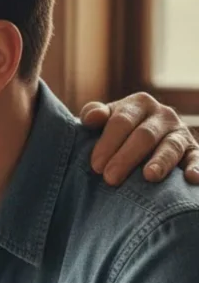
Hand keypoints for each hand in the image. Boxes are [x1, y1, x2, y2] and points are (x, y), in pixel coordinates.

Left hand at [81, 93, 198, 184]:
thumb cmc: (115, 132)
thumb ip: (94, 114)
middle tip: (110, 178)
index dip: (108, 143)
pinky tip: (192, 179)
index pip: (122, 121)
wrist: (141, 140)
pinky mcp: (193, 150)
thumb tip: (93, 117)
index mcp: (139, 103)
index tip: (95, 166)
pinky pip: (197, 158)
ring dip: (161, 162)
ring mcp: (180, 133)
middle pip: (144, 135)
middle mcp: (163, 115)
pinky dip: (197, 168)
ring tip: (149, 176)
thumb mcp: (104, 119)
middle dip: (126, 157)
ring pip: (171, 146)